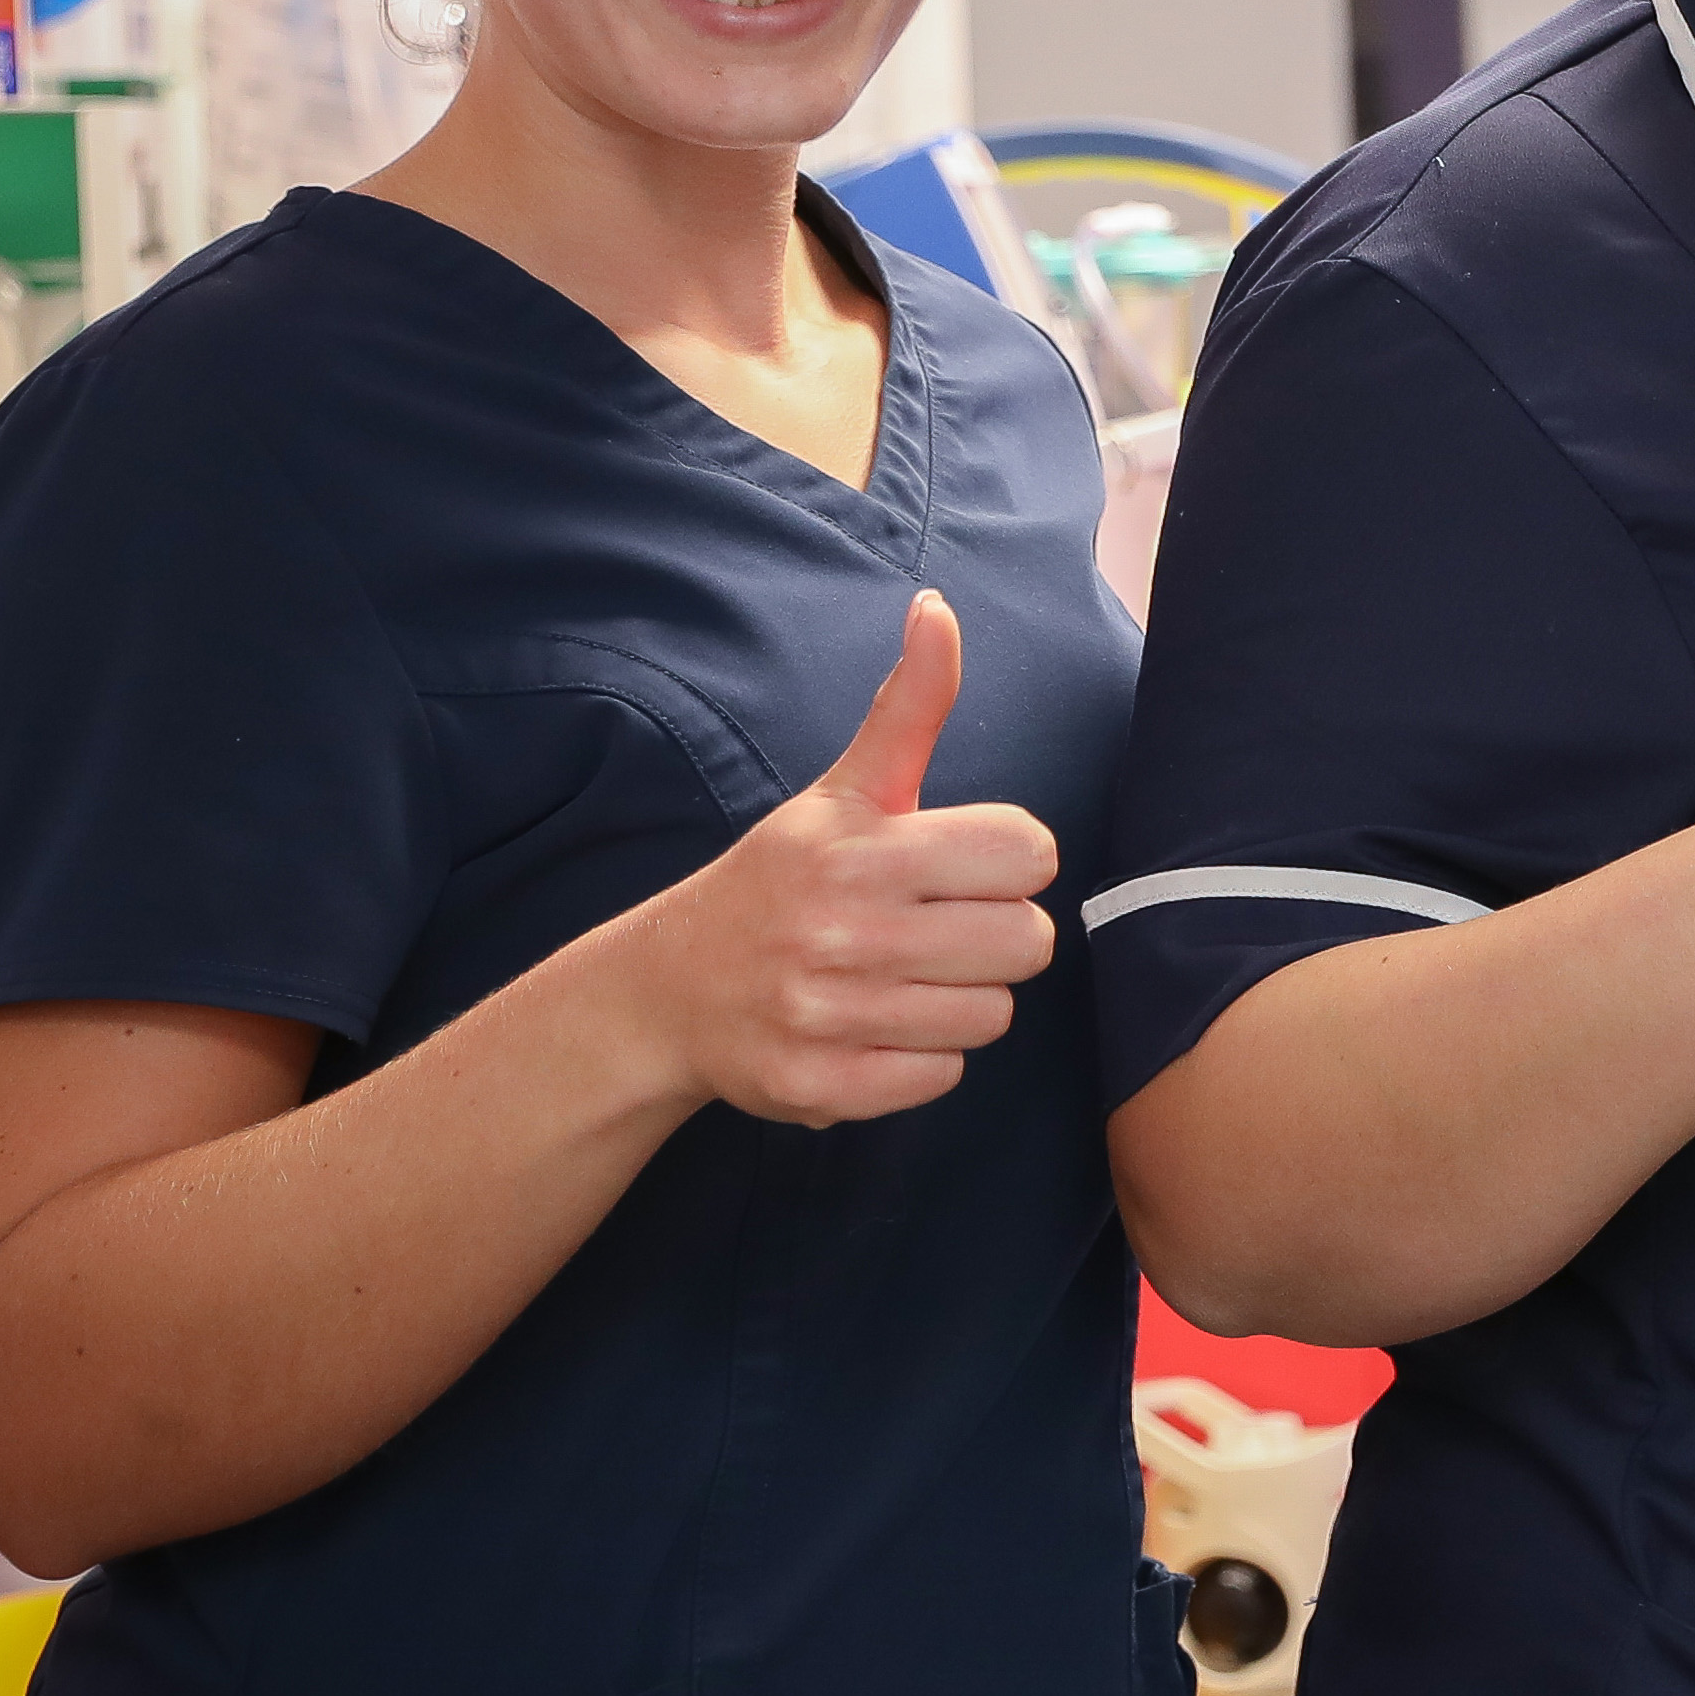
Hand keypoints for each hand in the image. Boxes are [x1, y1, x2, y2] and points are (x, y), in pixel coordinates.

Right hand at [634, 592, 1063, 1124]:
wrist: (666, 988)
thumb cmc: (781, 879)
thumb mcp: (843, 790)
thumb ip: (909, 706)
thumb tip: (938, 608)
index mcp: (864, 848)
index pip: (1028, 853)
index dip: (1008, 863)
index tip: (960, 869)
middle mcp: (844, 929)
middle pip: (1028, 943)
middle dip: (995, 938)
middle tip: (937, 931)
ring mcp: (828, 1013)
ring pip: (991, 1016)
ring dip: (960, 1002)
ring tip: (902, 980)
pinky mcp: (819, 1087)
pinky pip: (941, 1079)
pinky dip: (919, 1061)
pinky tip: (873, 1029)